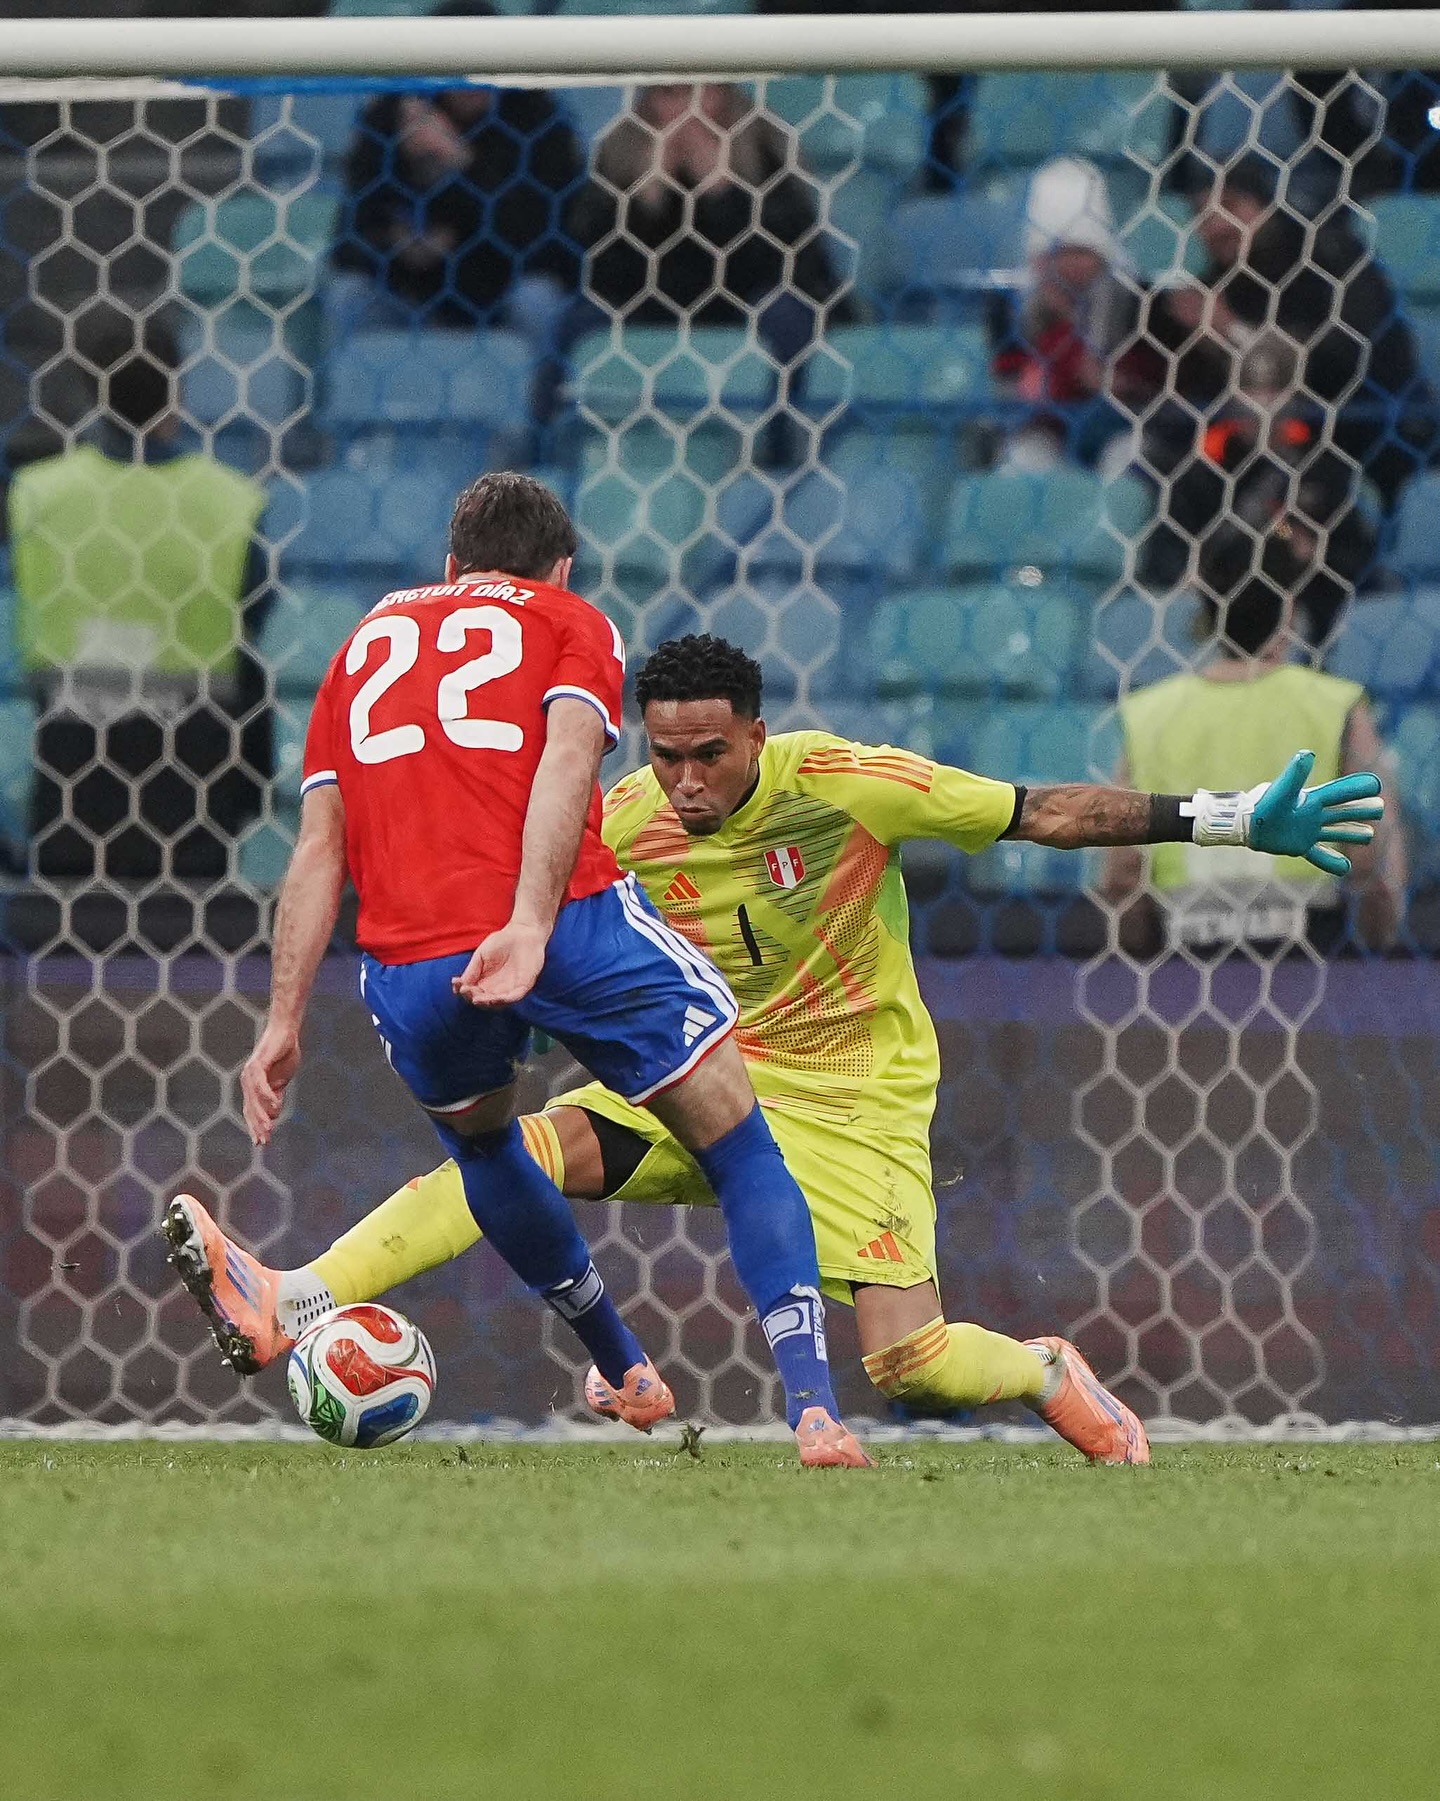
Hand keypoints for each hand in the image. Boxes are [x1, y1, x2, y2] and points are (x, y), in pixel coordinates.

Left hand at [241, 1019, 300, 1146]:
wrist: (286, 1032)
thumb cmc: (284, 1054)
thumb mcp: (282, 1080)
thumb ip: (276, 1095)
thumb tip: (273, 1112)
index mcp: (253, 1086)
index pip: (252, 1110)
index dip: (256, 1126)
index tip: (261, 1142)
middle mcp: (248, 1081)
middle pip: (251, 1108)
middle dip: (257, 1126)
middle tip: (263, 1142)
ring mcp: (250, 1073)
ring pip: (254, 1100)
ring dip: (261, 1116)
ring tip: (268, 1129)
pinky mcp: (258, 1065)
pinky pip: (261, 1085)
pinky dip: (267, 1096)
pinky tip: (276, 1106)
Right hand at [452, 918, 550, 1007]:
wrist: (522, 932)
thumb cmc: (501, 942)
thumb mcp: (481, 955)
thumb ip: (472, 970)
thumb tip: (458, 985)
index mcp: (485, 982)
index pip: (472, 992)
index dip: (464, 990)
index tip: (456, 983)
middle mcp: (496, 988)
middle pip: (483, 1000)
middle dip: (474, 998)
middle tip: (467, 991)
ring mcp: (510, 989)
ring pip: (498, 1003)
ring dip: (487, 1002)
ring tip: (477, 999)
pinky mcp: (524, 986)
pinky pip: (515, 997)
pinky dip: (505, 1000)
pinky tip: (496, 998)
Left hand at [1247, 751, 1385, 876]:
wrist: (1246, 824)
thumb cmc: (1264, 805)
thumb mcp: (1283, 789)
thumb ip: (1296, 774)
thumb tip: (1308, 753)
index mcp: (1313, 800)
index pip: (1341, 793)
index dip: (1358, 788)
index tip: (1376, 784)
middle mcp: (1314, 814)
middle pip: (1344, 812)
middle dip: (1362, 810)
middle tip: (1380, 807)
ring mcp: (1309, 831)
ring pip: (1337, 832)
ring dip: (1353, 833)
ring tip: (1370, 834)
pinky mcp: (1300, 846)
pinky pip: (1319, 856)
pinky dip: (1332, 862)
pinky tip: (1345, 867)